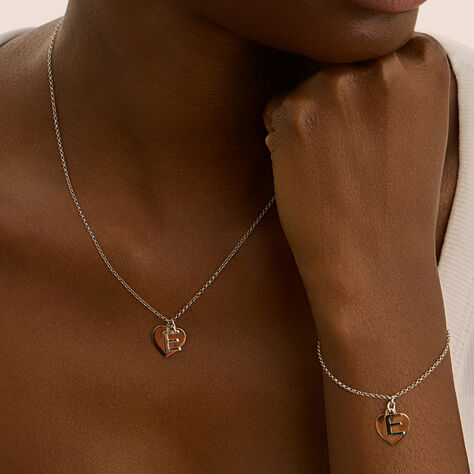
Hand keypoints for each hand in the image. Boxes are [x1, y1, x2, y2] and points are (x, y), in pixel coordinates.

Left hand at [263, 35, 450, 320]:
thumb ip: (392, 90)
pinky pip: (278, 110)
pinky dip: (285, 135)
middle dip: (337, 101)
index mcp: (425, 67)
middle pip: (339, 65)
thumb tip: (350, 69)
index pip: (381, 52)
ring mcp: (335, 88)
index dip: (368, 91)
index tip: (370, 120)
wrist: (370, 257)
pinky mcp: (295, 114)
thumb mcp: (417, 131)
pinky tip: (307, 168)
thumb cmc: (397, 206)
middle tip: (348, 151)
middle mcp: (381, 67)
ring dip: (310, 117)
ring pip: (306, 86)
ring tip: (331, 165)